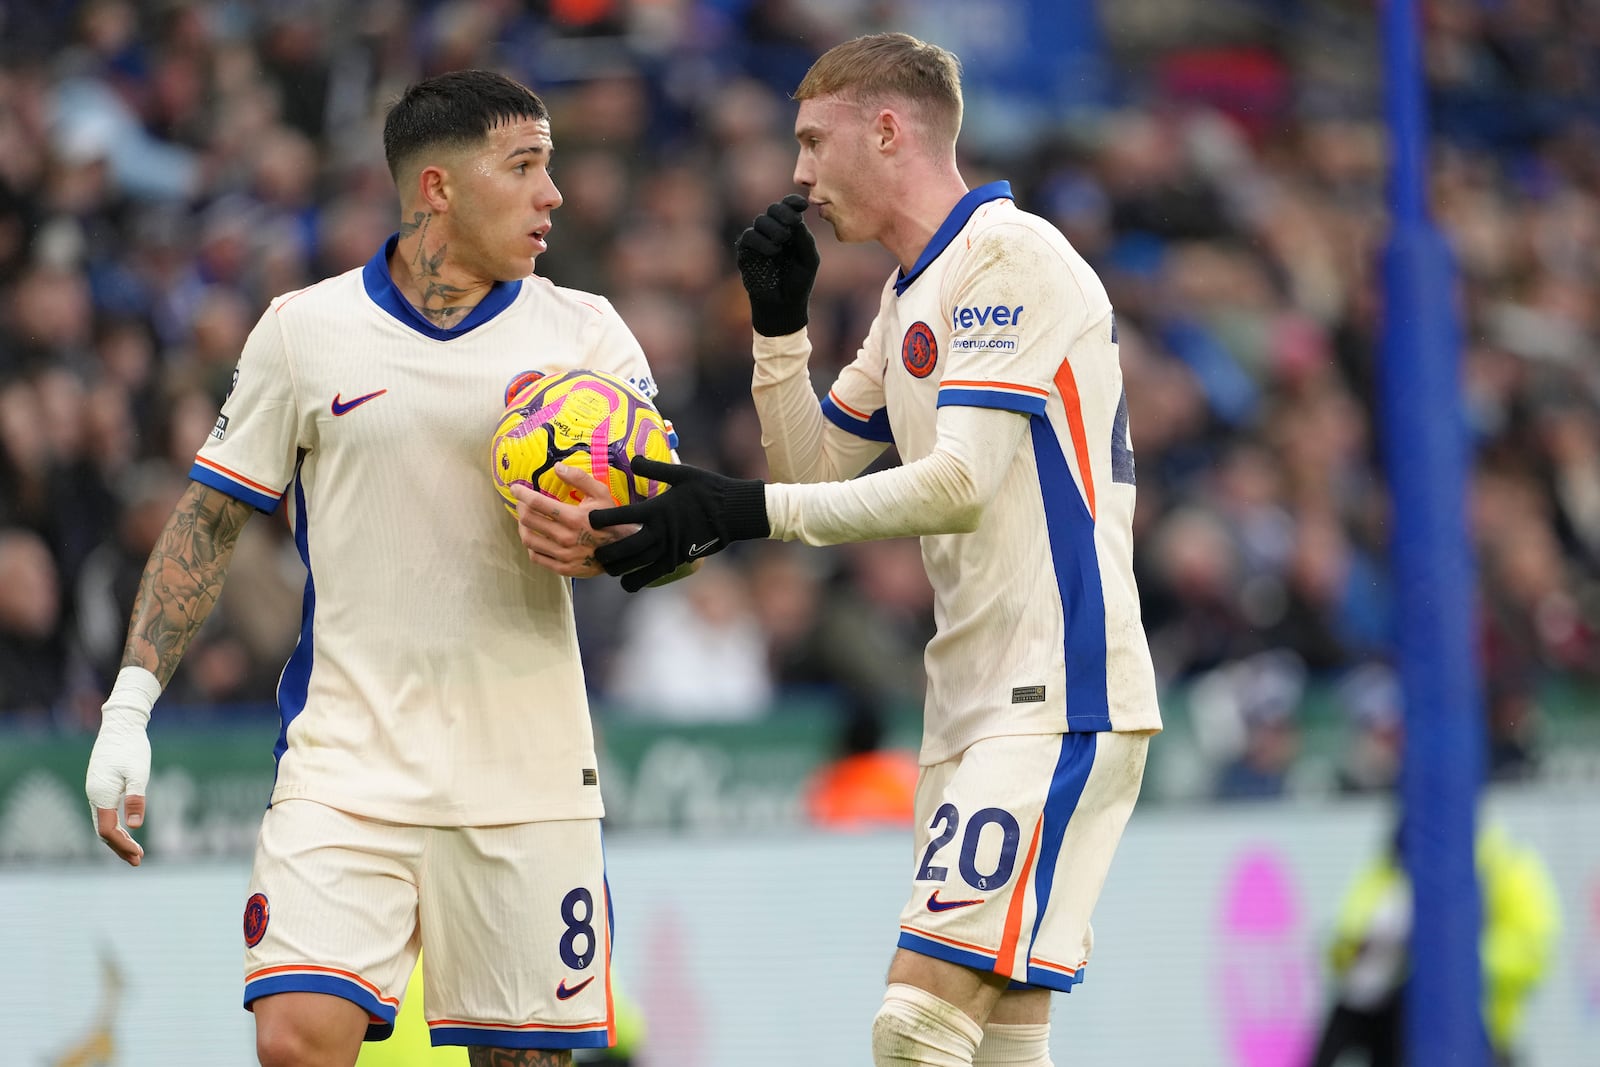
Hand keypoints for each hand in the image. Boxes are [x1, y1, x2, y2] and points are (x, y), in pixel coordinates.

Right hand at [86, 680, 156, 866]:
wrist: (121, 725)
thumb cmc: (132, 747)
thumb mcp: (139, 773)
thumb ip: (136, 798)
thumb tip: (135, 825)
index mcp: (101, 795)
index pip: (108, 831)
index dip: (122, 845)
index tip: (139, 855)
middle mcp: (94, 795)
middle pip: (103, 831)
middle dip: (120, 848)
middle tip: (138, 861)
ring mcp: (95, 791)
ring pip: (103, 823)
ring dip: (117, 839)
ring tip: (135, 851)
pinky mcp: (101, 786)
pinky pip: (105, 813)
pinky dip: (115, 825)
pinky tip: (127, 830)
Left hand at [513, 464, 639, 577]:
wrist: (625, 550)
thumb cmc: (612, 520)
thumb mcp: (601, 494)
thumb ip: (579, 478)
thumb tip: (557, 467)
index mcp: (574, 518)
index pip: (537, 503)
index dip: (522, 493)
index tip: (515, 488)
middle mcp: (565, 538)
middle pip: (528, 521)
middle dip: (521, 508)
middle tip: (522, 502)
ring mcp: (563, 555)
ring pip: (528, 540)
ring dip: (522, 527)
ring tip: (525, 520)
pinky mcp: (563, 568)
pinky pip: (536, 557)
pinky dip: (531, 547)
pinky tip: (535, 539)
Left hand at [590, 456, 770, 591]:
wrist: (735, 512)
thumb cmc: (709, 490)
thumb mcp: (682, 473)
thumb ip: (654, 468)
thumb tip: (633, 459)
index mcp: (657, 510)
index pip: (620, 516)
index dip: (601, 519)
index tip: (589, 519)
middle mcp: (660, 533)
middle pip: (623, 549)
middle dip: (605, 553)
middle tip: (594, 552)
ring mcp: (670, 549)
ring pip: (636, 566)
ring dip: (618, 569)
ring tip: (608, 568)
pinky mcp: (679, 560)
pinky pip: (654, 575)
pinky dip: (639, 579)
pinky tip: (629, 579)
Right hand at [736, 194, 818, 336]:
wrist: (783, 306)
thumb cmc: (799, 283)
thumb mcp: (808, 260)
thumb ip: (804, 239)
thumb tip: (796, 218)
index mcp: (791, 230)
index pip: (788, 207)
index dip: (793, 202)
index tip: (803, 205)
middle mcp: (773, 232)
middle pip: (773, 209)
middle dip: (783, 212)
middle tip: (793, 222)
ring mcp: (759, 241)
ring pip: (760, 220)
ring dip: (773, 228)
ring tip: (782, 241)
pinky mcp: (746, 252)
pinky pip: (749, 236)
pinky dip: (762, 240)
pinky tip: (773, 251)